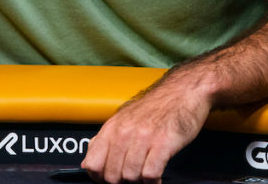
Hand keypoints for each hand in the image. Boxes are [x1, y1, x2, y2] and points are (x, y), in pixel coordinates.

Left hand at [81, 77, 211, 182]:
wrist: (181, 92)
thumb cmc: (153, 108)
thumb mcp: (122, 120)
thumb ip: (102, 142)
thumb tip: (86, 164)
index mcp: (111, 128)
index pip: (93, 164)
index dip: (99, 178)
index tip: (108, 180)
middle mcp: (124, 133)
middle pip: (112, 175)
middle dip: (121, 182)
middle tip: (131, 178)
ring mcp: (143, 138)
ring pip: (130, 177)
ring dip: (138, 182)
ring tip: (145, 175)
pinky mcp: (163, 143)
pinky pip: (150, 174)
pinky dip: (153, 181)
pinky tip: (156, 176)